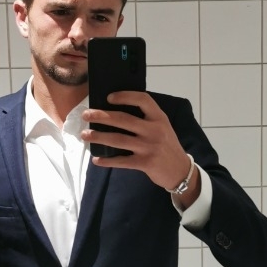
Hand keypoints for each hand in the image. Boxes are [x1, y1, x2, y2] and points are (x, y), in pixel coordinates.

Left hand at [82, 92, 197, 198]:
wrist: (181, 170)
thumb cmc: (167, 146)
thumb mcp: (163, 127)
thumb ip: (147, 119)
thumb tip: (117, 111)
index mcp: (159, 118)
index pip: (142, 100)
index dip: (125, 96)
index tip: (109, 97)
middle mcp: (154, 130)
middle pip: (123, 119)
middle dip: (101, 116)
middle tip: (86, 115)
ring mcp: (149, 147)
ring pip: (118, 139)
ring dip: (99, 136)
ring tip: (85, 135)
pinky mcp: (145, 163)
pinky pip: (121, 161)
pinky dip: (107, 161)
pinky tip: (96, 159)